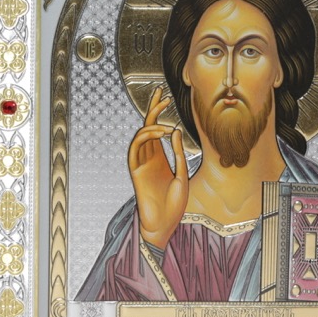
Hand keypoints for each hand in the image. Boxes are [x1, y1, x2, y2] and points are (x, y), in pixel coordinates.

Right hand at [128, 86, 189, 247]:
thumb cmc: (175, 205)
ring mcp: (141, 163)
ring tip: (166, 125)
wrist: (165, 224)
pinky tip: (159, 133)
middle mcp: (149, 158)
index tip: (165, 96)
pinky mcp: (135, 171)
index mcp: (160, 158)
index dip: (159, 112)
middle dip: (152, 109)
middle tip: (160, 92)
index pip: (157, 129)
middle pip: (147, 126)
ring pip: (140, 135)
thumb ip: (178, 153)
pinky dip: (145, 137)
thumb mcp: (182, 175)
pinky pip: (135, 149)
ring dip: (151, 125)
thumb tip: (174, 130)